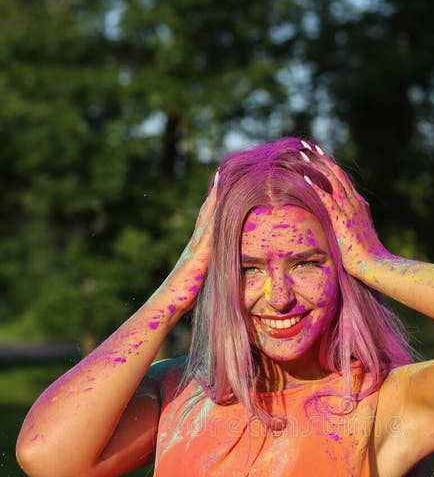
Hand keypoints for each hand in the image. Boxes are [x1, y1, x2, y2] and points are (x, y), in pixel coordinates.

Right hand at [158, 171, 218, 313]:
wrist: (167, 305)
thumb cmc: (182, 300)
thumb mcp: (201, 284)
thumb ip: (207, 276)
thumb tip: (218, 278)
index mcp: (197, 250)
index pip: (207, 223)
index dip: (214, 206)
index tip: (222, 187)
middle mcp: (194, 244)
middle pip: (206, 212)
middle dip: (214, 193)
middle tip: (222, 171)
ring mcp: (195, 247)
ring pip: (206, 216)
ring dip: (215, 197)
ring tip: (222, 176)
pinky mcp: (199, 254)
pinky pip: (209, 231)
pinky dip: (216, 215)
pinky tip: (223, 201)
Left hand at [300, 145, 388, 276]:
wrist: (376, 265)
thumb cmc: (366, 258)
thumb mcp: (357, 237)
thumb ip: (350, 227)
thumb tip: (343, 227)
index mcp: (359, 205)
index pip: (342, 180)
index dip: (329, 166)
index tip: (316, 156)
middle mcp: (354, 202)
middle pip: (336, 173)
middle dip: (320, 158)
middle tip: (305, 146)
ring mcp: (349, 208)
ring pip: (330, 179)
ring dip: (314, 165)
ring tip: (299, 153)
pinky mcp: (341, 218)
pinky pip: (325, 196)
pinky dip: (313, 184)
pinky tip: (302, 175)